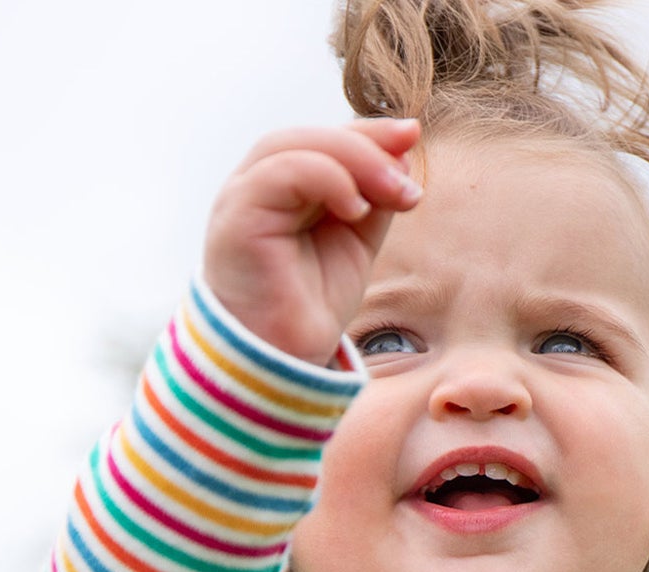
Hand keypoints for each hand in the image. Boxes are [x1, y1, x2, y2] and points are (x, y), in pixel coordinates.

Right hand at [203, 118, 422, 366]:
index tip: (411, 136)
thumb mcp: (355, 243)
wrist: (284, 360)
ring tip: (394, 193)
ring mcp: (241, 197)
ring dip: (355, 161)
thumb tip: (399, 155)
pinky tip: (357, 209)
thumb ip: (372, 199)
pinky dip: (328, 178)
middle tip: (407, 175)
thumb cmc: (310, 307)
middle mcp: (254, 186)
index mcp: (279, 188)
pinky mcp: (237, 215)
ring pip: (297, 147)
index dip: (367, 134)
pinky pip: (285, 172)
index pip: (322, 142)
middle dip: (367, 145)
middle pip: (311, 138)